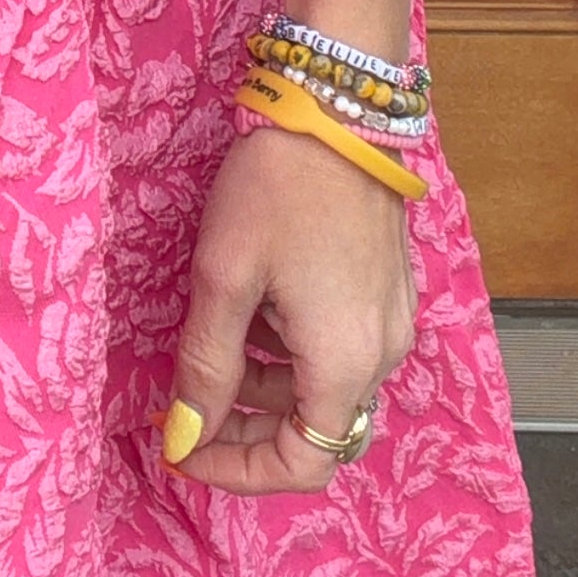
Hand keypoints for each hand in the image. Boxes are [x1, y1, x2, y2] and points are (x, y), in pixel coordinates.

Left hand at [161, 124, 416, 491]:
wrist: (338, 106)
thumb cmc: (278, 186)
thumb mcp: (224, 277)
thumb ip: (206, 366)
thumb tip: (185, 434)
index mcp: (346, 362)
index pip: (304, 465)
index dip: (238, 470)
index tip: (184, 447)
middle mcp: (383, 353)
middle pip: (318, 430)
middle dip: (247, 429)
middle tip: (186, 402)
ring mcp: (393, 320)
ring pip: (327, 388)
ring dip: (268, 385)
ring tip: (216, 338)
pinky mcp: (390, 290)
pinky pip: (341, 347)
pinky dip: (293, 349)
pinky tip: (257, 304)